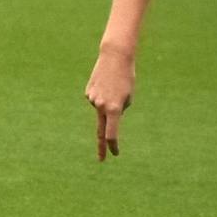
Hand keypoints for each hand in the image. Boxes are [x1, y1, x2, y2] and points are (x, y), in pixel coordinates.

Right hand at [86, 46, 134, 160]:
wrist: (114, 57)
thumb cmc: (126, 77)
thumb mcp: (128, 97)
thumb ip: (118, 110)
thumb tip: (106, 115)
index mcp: (113, 109)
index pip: (112, 134)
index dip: (113, 146)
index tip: (115, 154)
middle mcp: (100, 106)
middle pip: (101, 130)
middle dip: (102, 145)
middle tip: (101, 160)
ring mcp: (92, 99)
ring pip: (102, 109)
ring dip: (109, 102)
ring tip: (115, 86)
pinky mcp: (88, 92)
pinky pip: (97, 99)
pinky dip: (102, 95)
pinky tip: (105, 83)